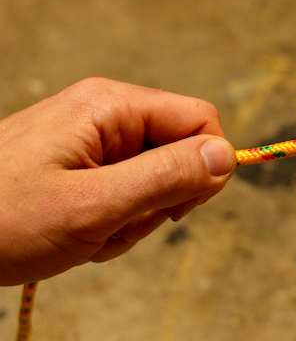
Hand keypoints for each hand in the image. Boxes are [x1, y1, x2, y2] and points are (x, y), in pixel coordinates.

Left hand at [0, 78, 235, 284]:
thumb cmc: (4, 221)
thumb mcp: (93, 206)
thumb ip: (165, 177)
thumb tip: (227, 155)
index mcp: (112, 107)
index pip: (200, 120)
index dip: (205, 166)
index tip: (178, 209)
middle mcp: (108, 114)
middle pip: (179, 152)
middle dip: (160, 200)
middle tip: (117, 225)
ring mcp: (94, 139)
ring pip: (156, 178)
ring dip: (134, 217)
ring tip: (91, 233)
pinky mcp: (84, 162)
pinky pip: (128, 190)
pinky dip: (115, 220)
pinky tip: (81, 233)